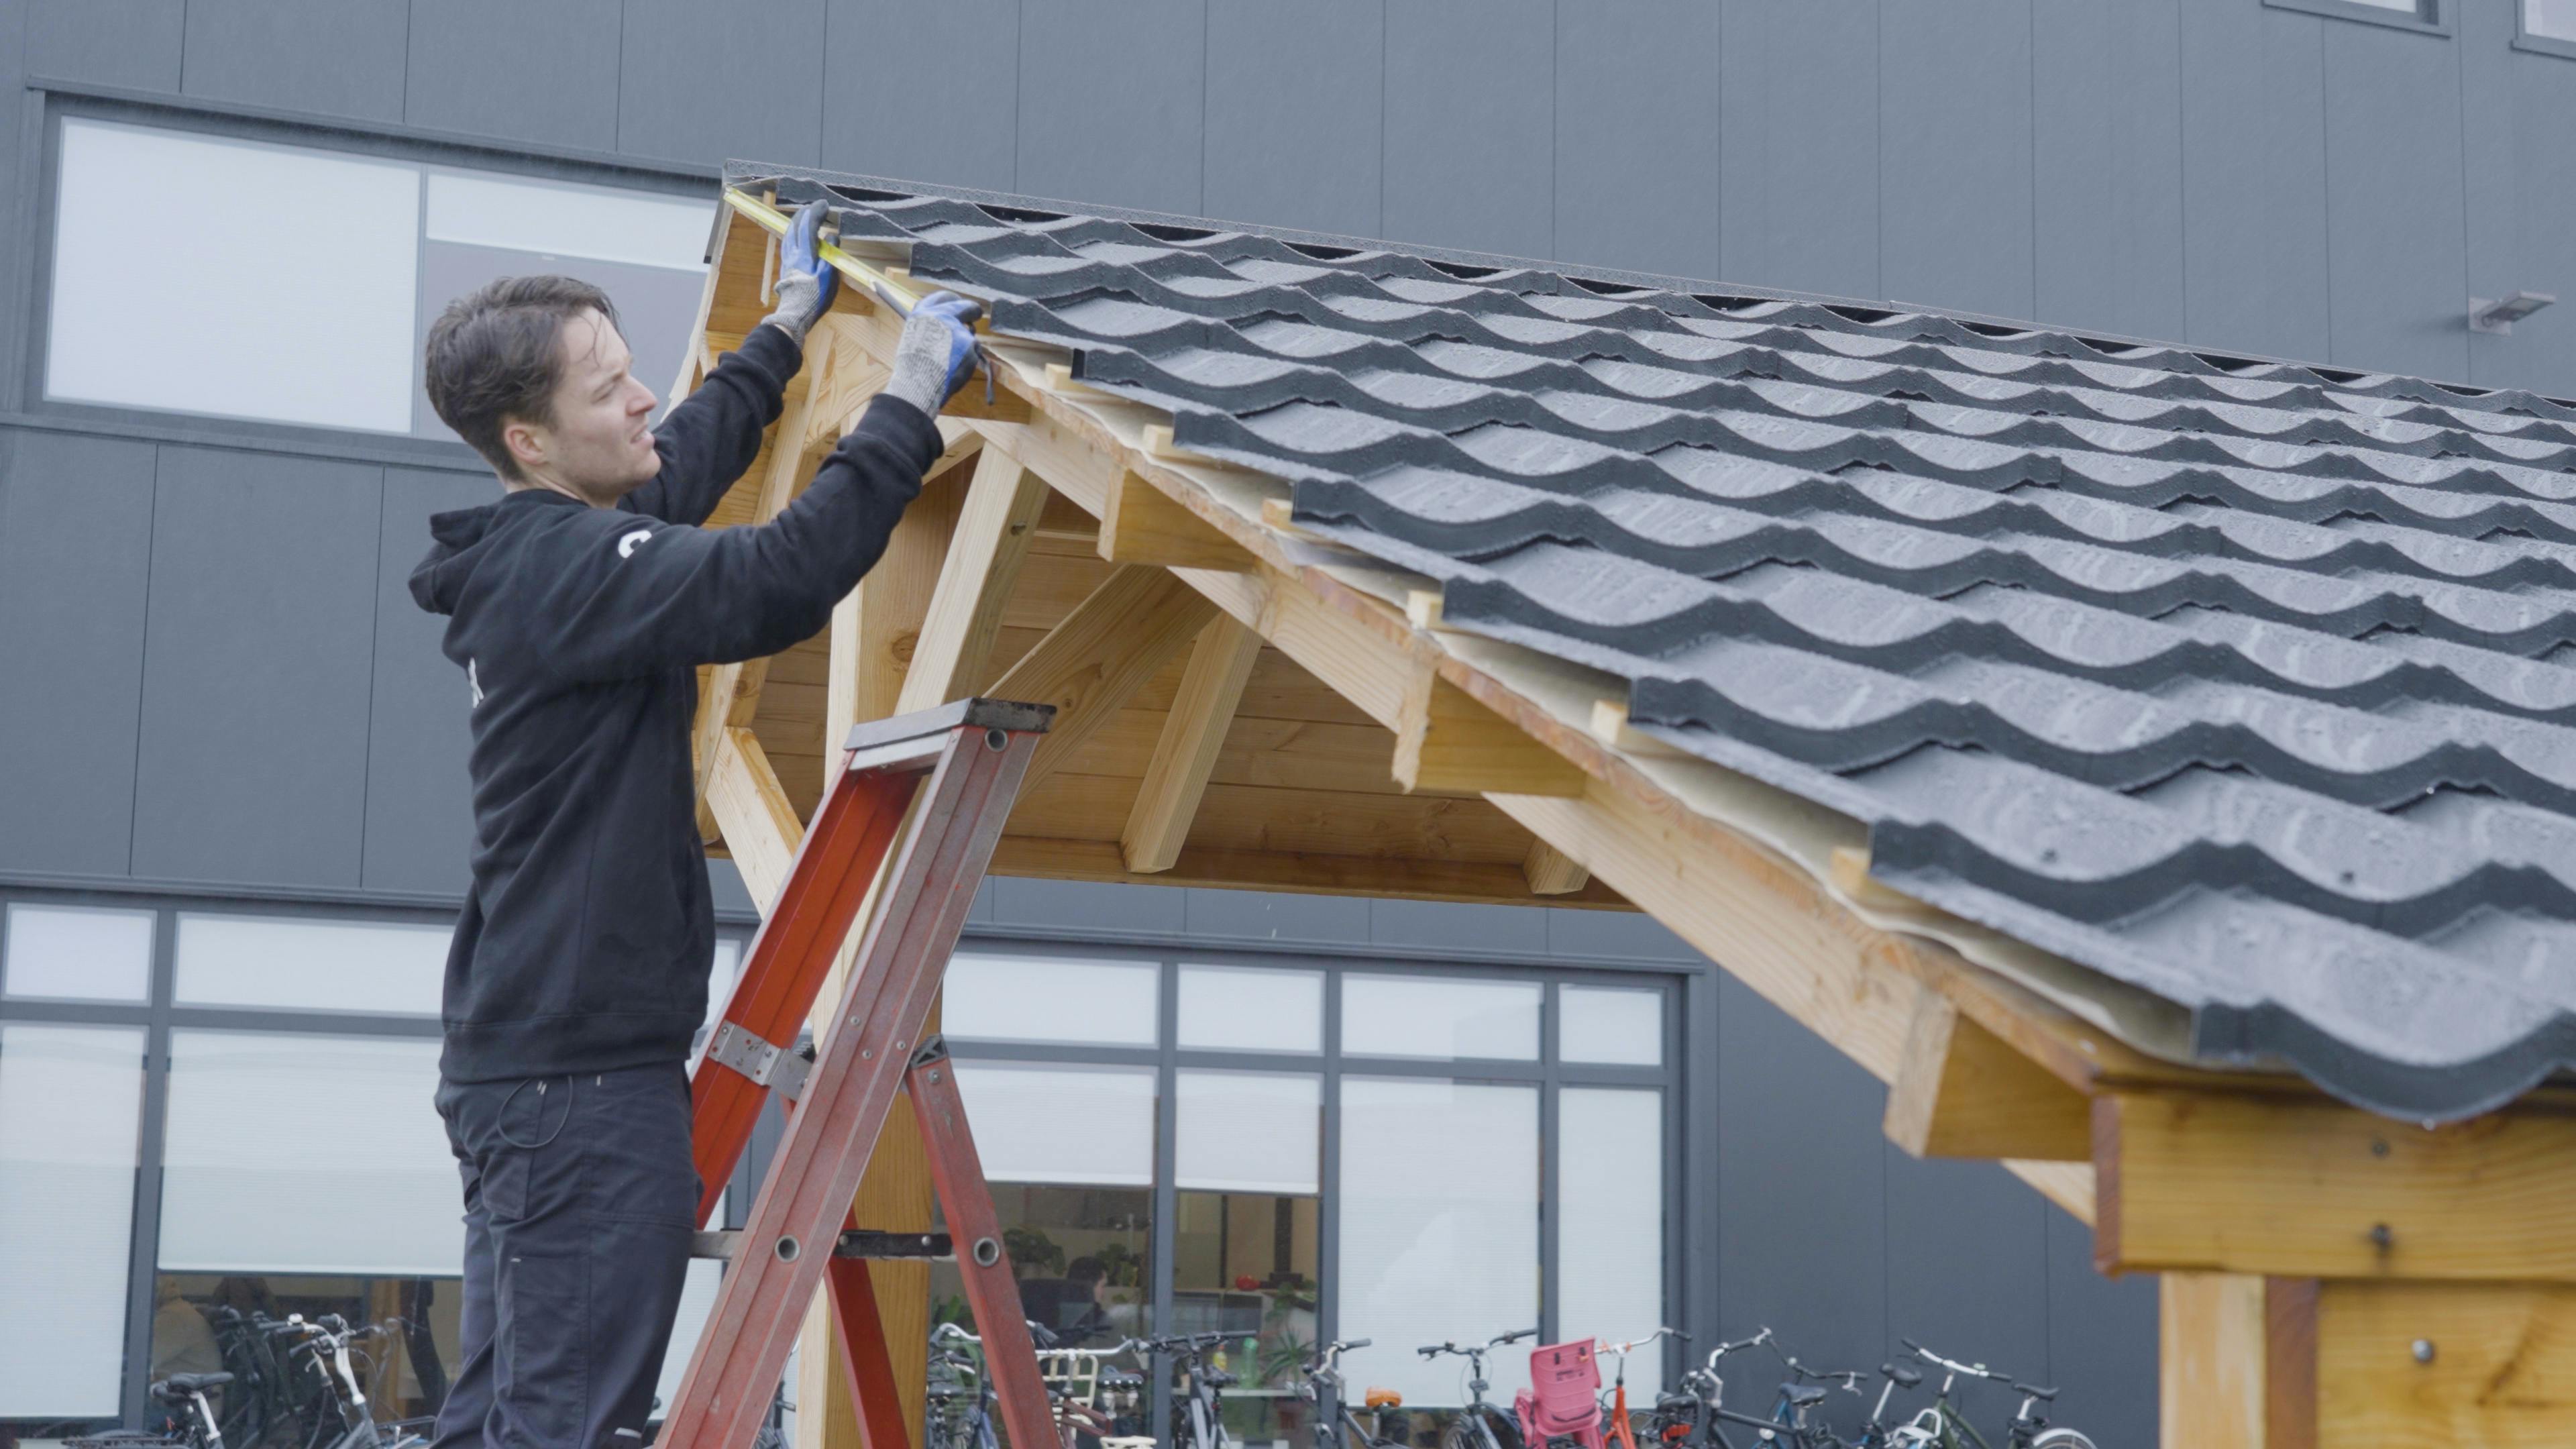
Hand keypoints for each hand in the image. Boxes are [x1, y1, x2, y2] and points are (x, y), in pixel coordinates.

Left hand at [760, 199, 840, 344]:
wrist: (795, 315)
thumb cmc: (814, 297)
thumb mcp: (829, 277)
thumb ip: (830, 254)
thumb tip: (831, 236)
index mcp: (804, 253)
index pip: (808, 226)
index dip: (816, 212)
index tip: (824, 204)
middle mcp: (793, 253)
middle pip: (794, 227)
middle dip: (804, 214)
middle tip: (814, 208)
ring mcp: (787, 260)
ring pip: (788, 234)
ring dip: (796, 223)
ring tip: (804, 218)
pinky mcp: (785, 268)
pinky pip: (787, 243)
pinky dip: (793, 234)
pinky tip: (796, 237)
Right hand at [884, 290, 984, 415]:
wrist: (918, 384)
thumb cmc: (912, 366)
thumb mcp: (913, 336)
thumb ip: (930, 326)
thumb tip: (945, 323)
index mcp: (924, 313)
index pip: (944, 297)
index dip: (954, 300)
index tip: (959, 303)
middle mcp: (942, 317)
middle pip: (966, 307)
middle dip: (973, 311)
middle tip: (975, 314)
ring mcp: (958, 330)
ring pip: (970, 335)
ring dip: (967, 343)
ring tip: (952, 359)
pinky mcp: (970, 346)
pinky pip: (974, 352)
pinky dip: (968, 360)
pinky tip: (955, 369)